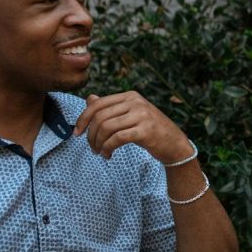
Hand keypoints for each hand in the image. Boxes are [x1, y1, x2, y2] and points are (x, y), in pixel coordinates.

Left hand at [74, 91, 191, 163]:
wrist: (174, 143)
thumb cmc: (150, 130)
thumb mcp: (130, 115)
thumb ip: (110, 107)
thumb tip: (89, 98)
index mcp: (130, 96)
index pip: (98, 104)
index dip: (83, 118)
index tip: (77, 133)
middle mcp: (136, 102)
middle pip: (100, 117)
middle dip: (90, 135)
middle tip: (91, 148)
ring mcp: (142, 115)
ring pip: (106, 128)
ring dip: (98, 144)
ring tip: (100, 152)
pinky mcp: (146, 130)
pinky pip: (117, 139)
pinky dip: (107, 148)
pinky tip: (108, 155)